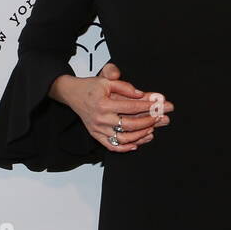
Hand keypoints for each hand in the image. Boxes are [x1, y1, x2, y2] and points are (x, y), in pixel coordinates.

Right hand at [49, 60, 172, 151]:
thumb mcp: (106, 81)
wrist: (72, 93)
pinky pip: (112, 146)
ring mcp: (98, 129)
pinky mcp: (96, 135)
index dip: (147, 107)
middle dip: (147, 122)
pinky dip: (125, 148)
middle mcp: (101, 118)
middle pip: (129, 125)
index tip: (158, 106)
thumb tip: (140, 95)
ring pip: (123, 138)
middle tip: (158, 118)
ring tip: (150, 131)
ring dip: (139, 136)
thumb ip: (124, 87)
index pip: (131, 107)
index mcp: (104, 104)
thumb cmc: (90, 87)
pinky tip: (135, 144)